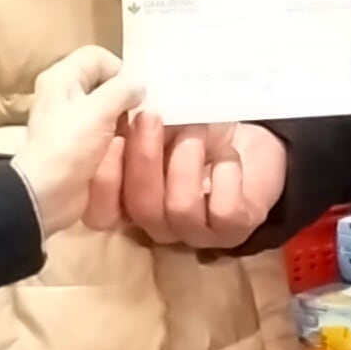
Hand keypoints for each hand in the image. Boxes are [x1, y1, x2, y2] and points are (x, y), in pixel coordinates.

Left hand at [14, 47, 147, 236]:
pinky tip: (126, 148)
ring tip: (136, 133)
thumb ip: (123, 90)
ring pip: (106, 109)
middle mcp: (64, 95)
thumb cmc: (69, 146)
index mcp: (62, 78)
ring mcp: (70, 121)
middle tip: (140, 114)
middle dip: (125, 97)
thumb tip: (139, 86)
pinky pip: (103, 131)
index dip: (120, 70)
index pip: (98, 57)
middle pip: (104, 83)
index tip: (136, 93)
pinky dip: (116, 137)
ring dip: (124, 119)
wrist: (45, 194)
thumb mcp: (99, 110)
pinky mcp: (77, 145)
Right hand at [118, 118, 288, 249]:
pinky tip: (227, 155)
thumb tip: (122, 116)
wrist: (249, 141)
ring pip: (180, 208)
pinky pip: (224, 209)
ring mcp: (197, 232)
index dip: (103, 181)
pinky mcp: (235, 230)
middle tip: (151, 118)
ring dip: (186, 160)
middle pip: (140, 208)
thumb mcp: (163, 126)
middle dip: (143, 159)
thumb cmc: (197, 134)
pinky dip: (225, 173)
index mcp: (131, 203)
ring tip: (196, 130)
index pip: (101, 213)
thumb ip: (138, 130)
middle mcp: (159, 225)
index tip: (113, 137)